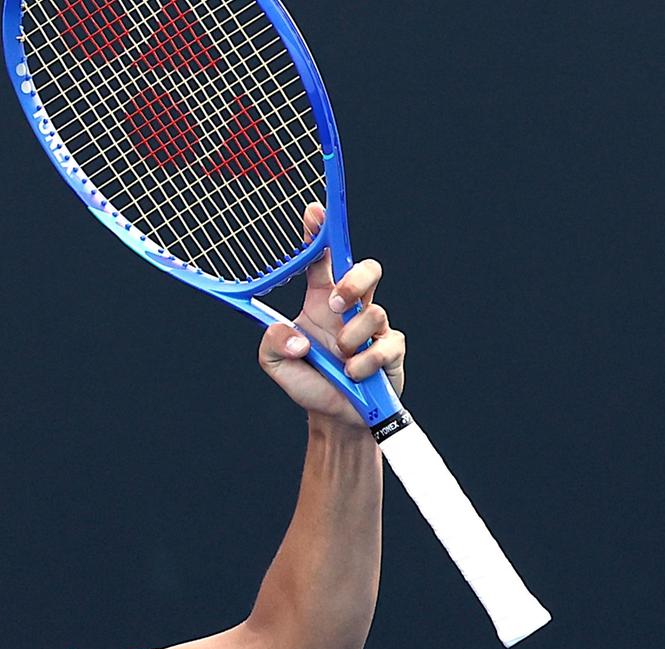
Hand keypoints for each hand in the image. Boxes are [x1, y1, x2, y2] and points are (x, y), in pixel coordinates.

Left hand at [257, 203, 405, 425]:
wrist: (336, 419)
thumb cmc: (309, 383)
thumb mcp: (276, 364)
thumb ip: (271, 343)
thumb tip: (294, 336)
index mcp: (321, 302)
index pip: (322, 261)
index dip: (319, 236)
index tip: (313, 213)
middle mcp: (350, 309)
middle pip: (365, 270)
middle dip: (353, 281)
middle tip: (335, 304)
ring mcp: (374, 327)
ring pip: (373, 312)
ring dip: (350, 341)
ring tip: (340, 362)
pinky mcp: (393, 348)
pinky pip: (385, 345)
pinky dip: (364, 364)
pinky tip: (353, 376)